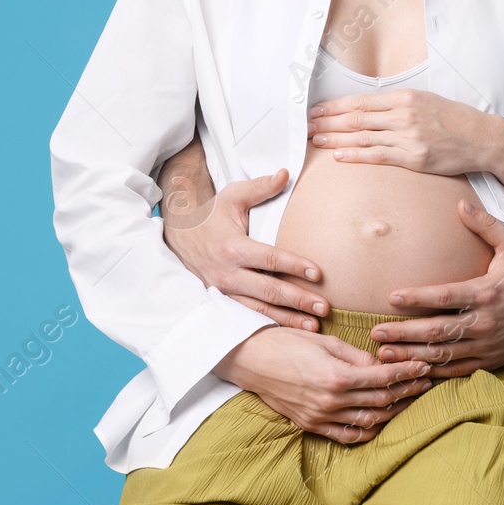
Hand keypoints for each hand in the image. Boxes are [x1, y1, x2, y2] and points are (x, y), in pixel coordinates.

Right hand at [163, 169, 328, 329]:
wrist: (179, 235)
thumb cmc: (211, 214)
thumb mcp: (232, 196)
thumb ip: (260, 187)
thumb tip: (285, 174)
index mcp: (232, 247)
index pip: (269, 259)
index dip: (294, 266)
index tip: (318, 273)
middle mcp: (227, 273)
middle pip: (268, 290)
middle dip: (297, 300)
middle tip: (324, 306)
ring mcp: (224, 290)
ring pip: (259, 309)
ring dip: (287, 319)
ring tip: (313, 325)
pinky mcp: (223, 300)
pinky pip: (248, 316)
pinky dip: (270, 324)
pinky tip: (290, 329)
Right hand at [215, 326, 434, 442]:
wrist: (250, 360)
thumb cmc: (286, 342)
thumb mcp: (325, 341)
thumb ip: (356, 356)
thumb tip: (382, 364)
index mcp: (337, 376)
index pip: (383, 378)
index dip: (407, 372)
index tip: (424, 365)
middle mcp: (332, 401)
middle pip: (381, 400)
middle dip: (408, 391)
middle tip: (426, 382)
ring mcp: (321, 416)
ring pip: (369, 420)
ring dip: (393, 411)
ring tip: (409, 400)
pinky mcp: (311, 425)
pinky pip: (347, 435)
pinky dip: (367, 430)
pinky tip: (380, 420)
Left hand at [307, 89, 503, 186]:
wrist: (482, 139)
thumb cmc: (453, 119)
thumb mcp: (425, 100)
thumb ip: (397, 103)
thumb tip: (366, 109)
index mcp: (405, 97)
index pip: (360, 101)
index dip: (335, 106)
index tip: (316, 110)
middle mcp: (404, 115)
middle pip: (356, 118)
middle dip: (328, 122)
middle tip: (307, 125)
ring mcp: (408, 138)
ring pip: (363, 137)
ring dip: (335, 139)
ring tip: (315, 140)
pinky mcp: (414, 159)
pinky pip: (378, 157)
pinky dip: (356, 155)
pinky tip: (338, 155)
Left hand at [368, 199, 503, 378]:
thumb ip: (485, 225)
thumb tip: (460, 205)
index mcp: (486, 292)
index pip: (444, 297)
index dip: (416, 298)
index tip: (391, 297)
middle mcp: (485, 322)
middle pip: (437, 331)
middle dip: (404, 333)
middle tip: (376, 332)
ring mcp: (489, 345)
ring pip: (445, 355)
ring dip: (413, 355)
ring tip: (385, 354)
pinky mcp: (493, 359)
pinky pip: (460, 370)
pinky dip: (436, 372)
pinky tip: (414, 370)